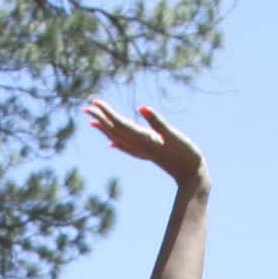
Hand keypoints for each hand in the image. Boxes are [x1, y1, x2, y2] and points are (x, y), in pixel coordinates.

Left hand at [83, 99, 206, 192]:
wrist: (192, 176)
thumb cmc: (186, 154)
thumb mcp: (173, 134)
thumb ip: (157, 122)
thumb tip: (142, 107)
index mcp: (143, 138)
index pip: (119, 123)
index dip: (106, 112)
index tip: (94, 102)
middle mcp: (139, 146)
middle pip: (114, 130)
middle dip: (100, 118)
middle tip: (86, 107)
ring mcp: (142, 152)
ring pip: (117, 139)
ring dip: (105, 129)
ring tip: (93, 122)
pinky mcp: (148, 155)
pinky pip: (127, 148)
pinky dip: (117, 143)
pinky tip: (111, 143)